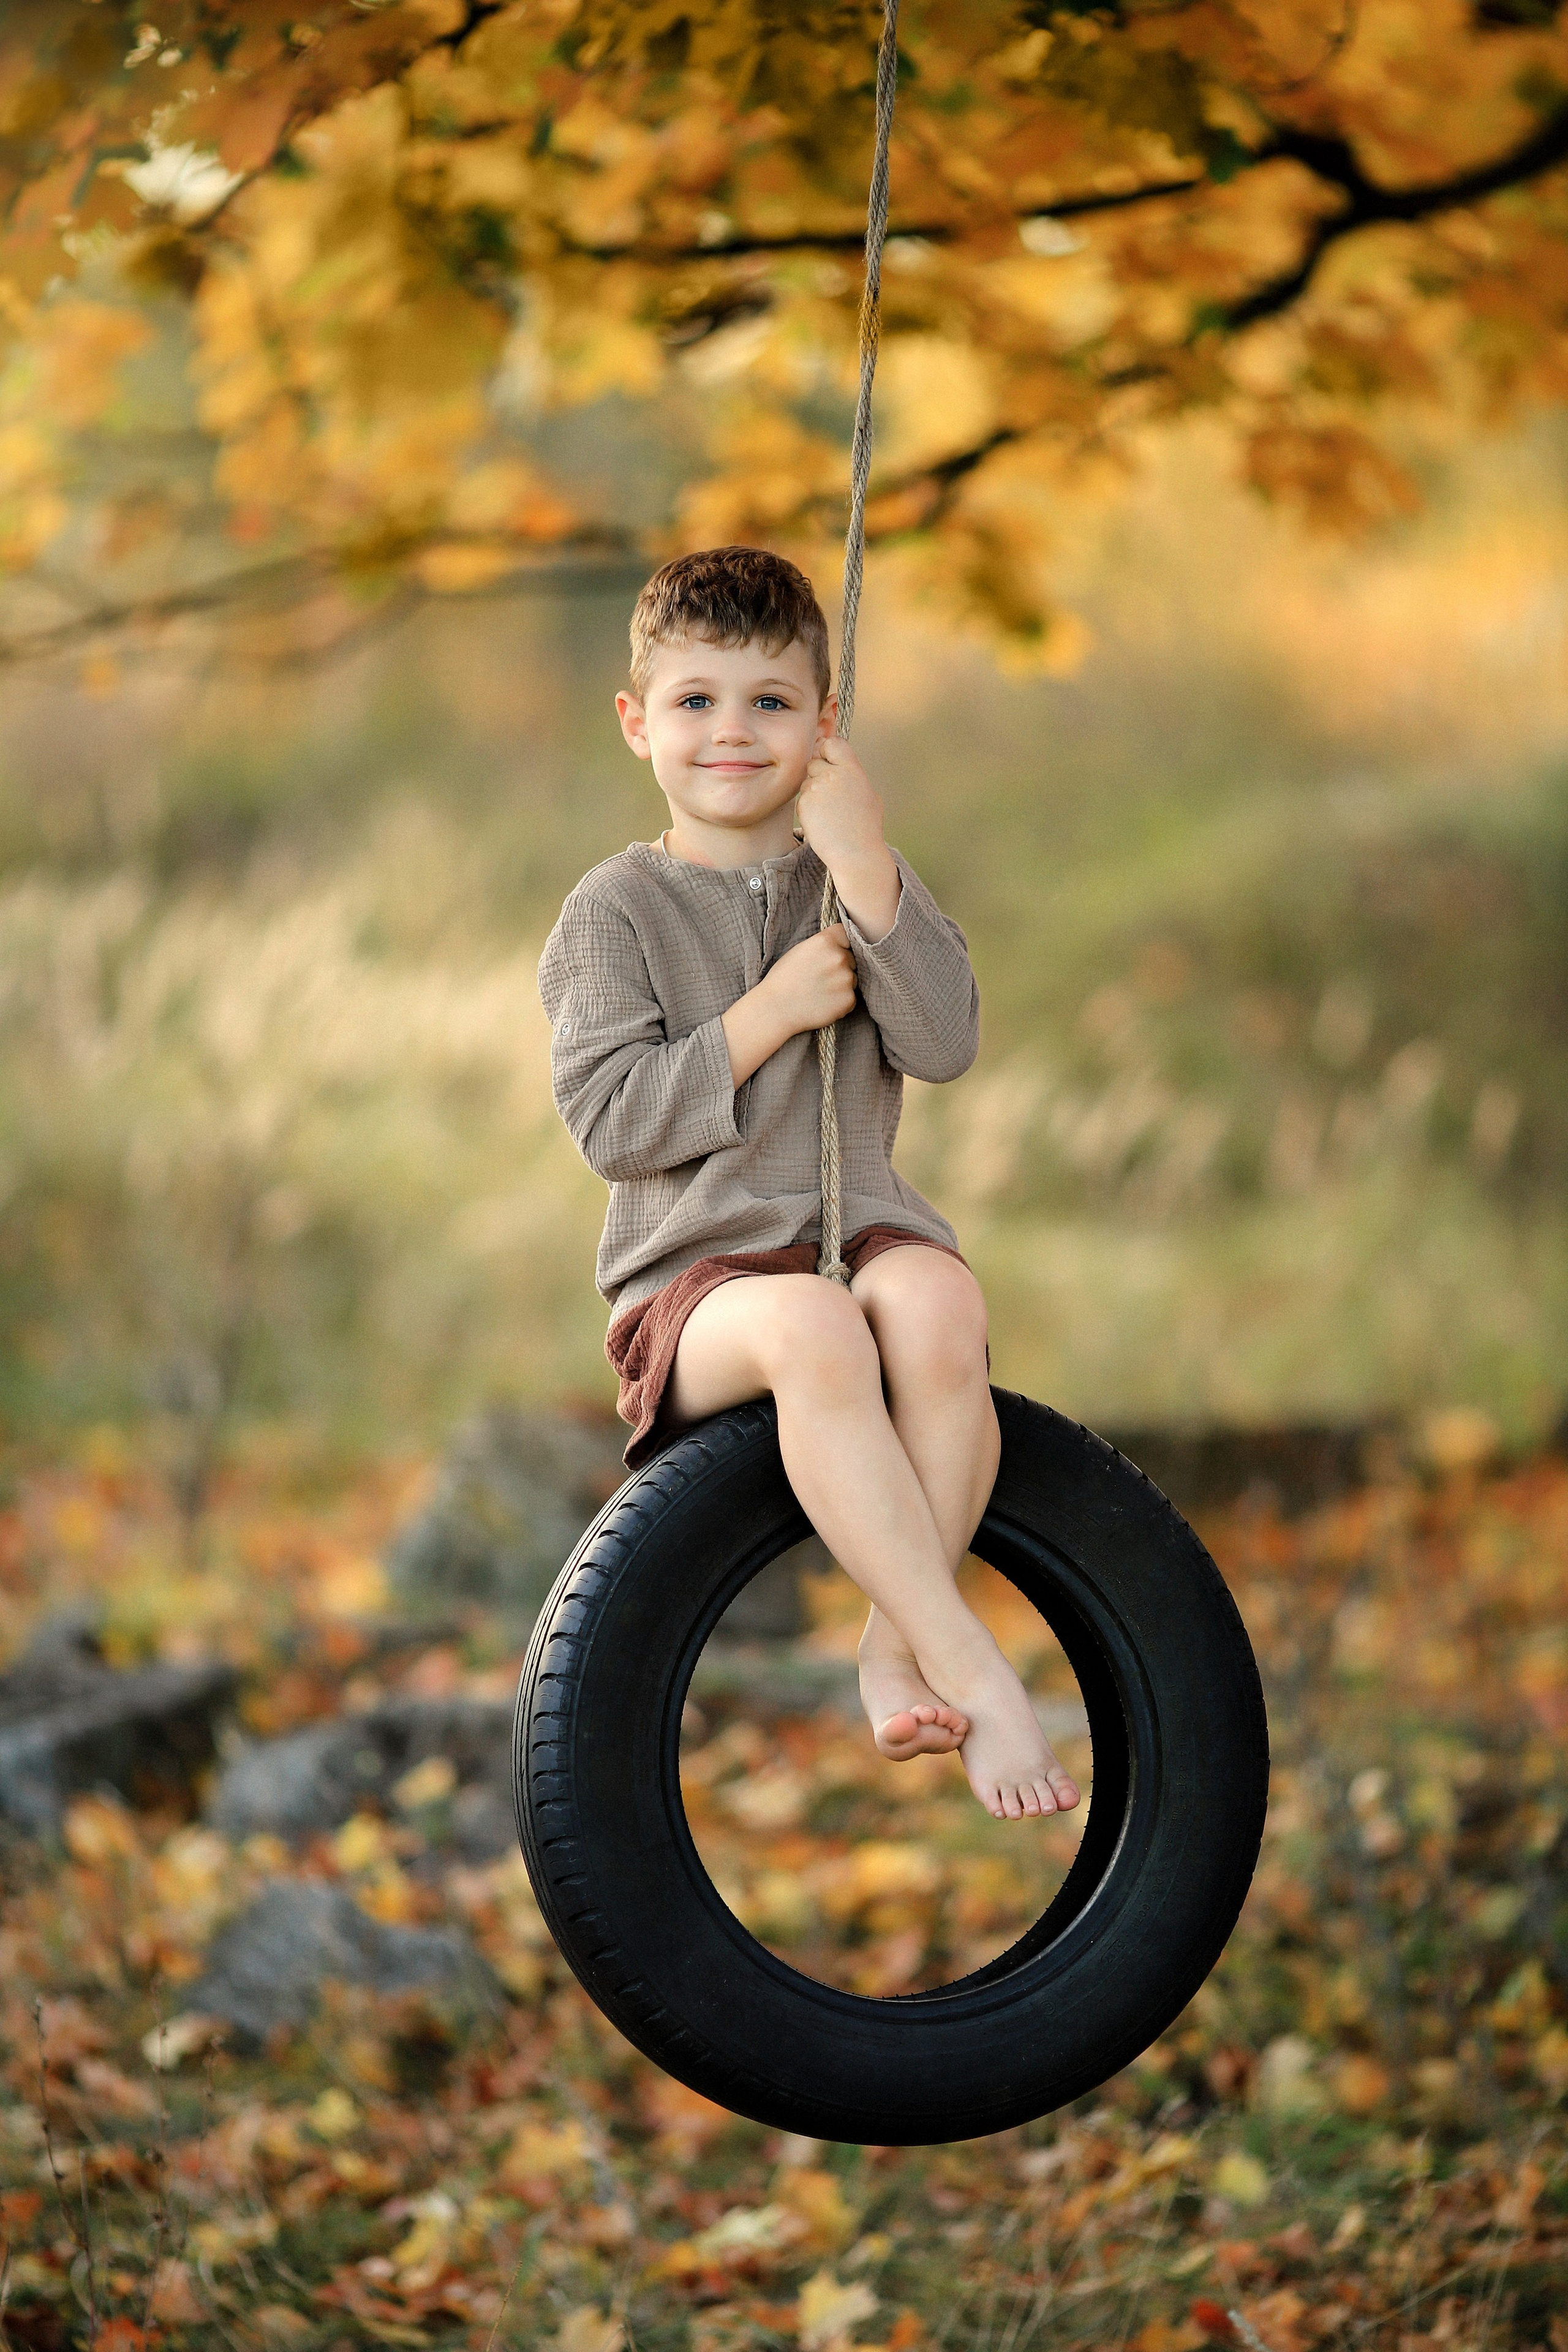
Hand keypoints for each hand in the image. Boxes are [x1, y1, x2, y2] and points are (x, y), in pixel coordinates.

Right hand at [722, 926, 856, 1088]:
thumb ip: (822, 945)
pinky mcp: (849, 999)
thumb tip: (840, 945)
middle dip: (841, 967)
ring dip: (842, 986)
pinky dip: (841, 1003)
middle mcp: (839, 957)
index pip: (845, 934)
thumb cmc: (783, 979)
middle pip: (851, 958)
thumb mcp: (800, 951)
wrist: (775, 1008)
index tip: (831, 953)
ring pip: (853, 979)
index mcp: (825, 941)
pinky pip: (851, 998)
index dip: (839, 944)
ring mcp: (846, 979)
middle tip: (820, 979)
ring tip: (819, 993)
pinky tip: (823, 1004)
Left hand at [797, 736, 884, 870]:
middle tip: (830, 795)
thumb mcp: (868, 794)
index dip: (828, 750)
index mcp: (852, 769)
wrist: (855, 853)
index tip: (829, 760)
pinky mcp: (804, 804)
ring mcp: (816, 789)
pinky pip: (801, 799)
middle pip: (814, 762)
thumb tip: (839, 763)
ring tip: (829, 813)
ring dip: (813, 793)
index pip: (833, 743)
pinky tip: (822, 821)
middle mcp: (833, 775)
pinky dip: (808, 808)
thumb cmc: (865, 826)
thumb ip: (851, 775)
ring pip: (806, 782)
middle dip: (818, 774)